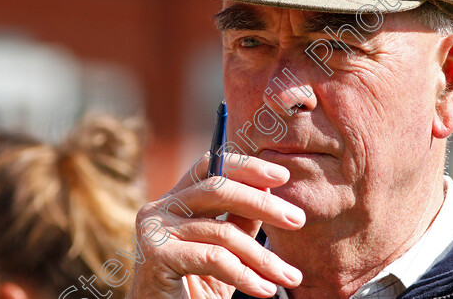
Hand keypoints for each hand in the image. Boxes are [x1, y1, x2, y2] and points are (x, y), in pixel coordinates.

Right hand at [126, 152, 304, 297]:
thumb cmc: (196, 288)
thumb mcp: (226, 251)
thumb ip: (240, 220)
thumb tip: (268, 188)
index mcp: (174, 200)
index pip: (209, 166)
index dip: (246, 167)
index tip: (283, 176)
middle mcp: (158, 208)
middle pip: (218, 188)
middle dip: (263, 203)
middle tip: (298, 219)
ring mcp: (154, 230)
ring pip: (222, 231)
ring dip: (263, 257)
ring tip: (290, 276)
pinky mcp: (155, 255)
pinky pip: (214, 258)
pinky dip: (245, 275)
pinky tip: (265, 289)